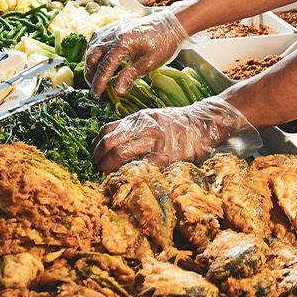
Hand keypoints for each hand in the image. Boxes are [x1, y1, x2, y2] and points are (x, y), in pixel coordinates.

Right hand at [86, 10, 188, 97]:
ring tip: (94, 79)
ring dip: (90, 65)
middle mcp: (112, 35)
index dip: (99, 83)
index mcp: (123, 43)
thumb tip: (117, 90)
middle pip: (92, 57)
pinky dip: (93, 54)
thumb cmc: (162, 44)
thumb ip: (131, 75)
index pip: (105, 67)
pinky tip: (97, 63)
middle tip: (94, 90)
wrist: (168, 25)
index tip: (96, 95)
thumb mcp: (150, 63)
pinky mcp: (111, 28)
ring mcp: (110, 30)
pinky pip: (95, 41)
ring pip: (91, 49)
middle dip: (90, 75)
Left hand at [93, 97, 260, 172]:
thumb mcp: (151, 117)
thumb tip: (108, 141)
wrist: (202, 125)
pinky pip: (138, 167)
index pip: (107, 131)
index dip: (96, 146)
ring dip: (107, 167)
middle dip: (98, 158)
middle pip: (109, 143)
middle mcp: (142, 128)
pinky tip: (123, 179)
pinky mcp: (163, 157)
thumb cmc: (175, 124)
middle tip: (96, 168)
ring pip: (119, 154)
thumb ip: (132, 126)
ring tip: (105, 176)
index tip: (94, 155)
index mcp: (138, 118)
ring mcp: (152, 142)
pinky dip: (127, 174)